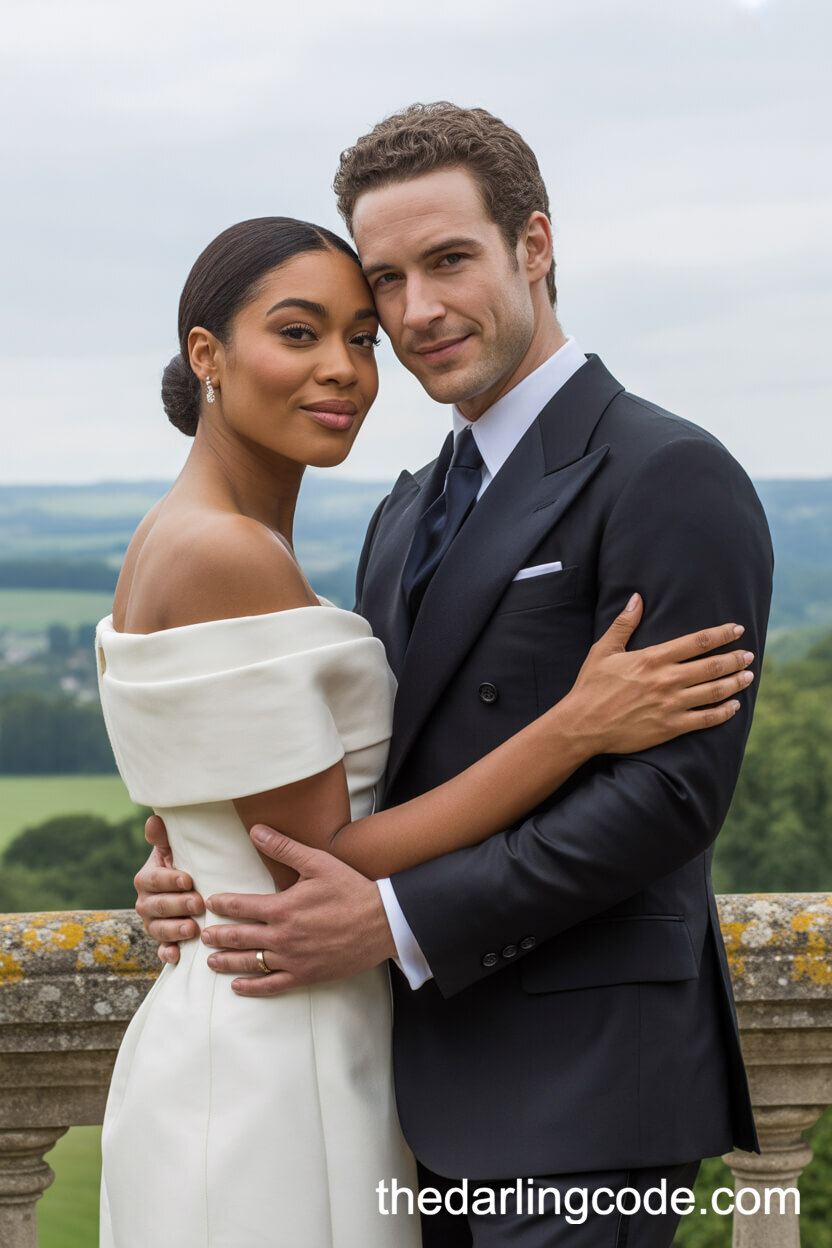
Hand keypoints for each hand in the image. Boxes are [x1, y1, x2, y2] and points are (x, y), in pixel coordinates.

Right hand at [135, 814, 204, 964]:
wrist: (191, 891)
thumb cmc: (185, 865)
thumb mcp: (176, 850)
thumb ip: (165, 838)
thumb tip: (155, 819)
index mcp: (147, 878)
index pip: (153, 879)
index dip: (169, 880)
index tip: (188, 879)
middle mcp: (146, 902)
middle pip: (156, 906)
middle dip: (177, 905)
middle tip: (198, 904)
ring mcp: (153, 923)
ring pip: (158, 929)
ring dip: (173, 930)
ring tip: (192, 930)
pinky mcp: (163, 941)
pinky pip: (161, 950)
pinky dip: (167, 954)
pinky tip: (177, 955)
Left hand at [202, 827, 396, 996]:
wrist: (383, 923)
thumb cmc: (352, 890)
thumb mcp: (319, 862)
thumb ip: (284, 848)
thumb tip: (256, 831)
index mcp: (283, 908)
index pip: (241, 906)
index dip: (222, 904)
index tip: (211, 903)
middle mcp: (283, 936)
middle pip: (239, 937)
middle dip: (217, 935)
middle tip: (202, 935)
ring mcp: (293, 959)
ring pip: (251, 963)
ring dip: (227, 962)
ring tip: (210, 961)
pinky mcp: (306, 975)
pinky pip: (272, 985)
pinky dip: (252, 987)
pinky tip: (238, 986)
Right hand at [564, 594, 754, 755]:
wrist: (582, 725)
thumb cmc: (591, 686)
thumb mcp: (604, 650)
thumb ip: (624, 624)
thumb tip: (636, 598)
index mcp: (653, 658)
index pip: (698, 642)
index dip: (722, 634)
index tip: (737, 629)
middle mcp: (667, 680)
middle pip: (712, 666)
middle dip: (735, 659)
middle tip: (750, 655)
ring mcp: (671, 705)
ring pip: (715, 692)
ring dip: (735, 683)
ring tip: (748, 677)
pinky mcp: (671, 727)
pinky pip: (706, 719)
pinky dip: (724, 712)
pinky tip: (734, 706)